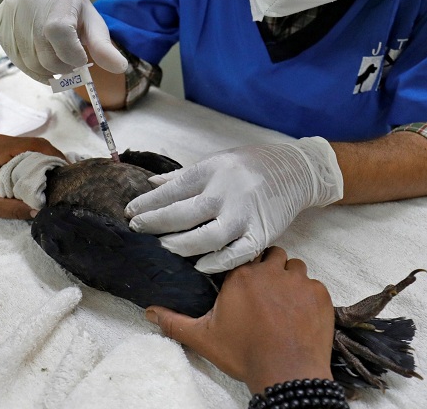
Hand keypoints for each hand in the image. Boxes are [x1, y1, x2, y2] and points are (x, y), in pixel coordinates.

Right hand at [0, 0, 127, 83]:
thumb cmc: (75, 12)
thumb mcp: (94, 25)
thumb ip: (104, 47)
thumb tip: (120, 67)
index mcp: (56, 0)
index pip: (58, 33)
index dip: (71, 55)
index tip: (80, 59)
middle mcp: (27, 4)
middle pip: (44, 55)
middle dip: (62, 68)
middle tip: (70, 64)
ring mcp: (10, 15)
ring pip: (29, 63)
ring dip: (47, 72)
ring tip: (57, 61)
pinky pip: (16, 60)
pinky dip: (32, 69)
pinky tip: (42, 59)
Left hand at [0, 135, 65, 218]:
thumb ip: (15, 209)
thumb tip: (39, 211)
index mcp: (1, 149)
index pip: (36, 145)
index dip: (54, 155)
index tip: (66, 169)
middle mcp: (3, 140)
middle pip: (38, 142)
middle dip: (54, 156)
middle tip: (66, 173)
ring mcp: (3, 142)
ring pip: (34, 144)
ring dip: (47, 156)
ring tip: (58, 172)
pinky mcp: (4, 147)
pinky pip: (27, 148)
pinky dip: (38, 157)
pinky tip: (44, 170)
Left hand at [125, 138, 342, 272]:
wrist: (295, 169)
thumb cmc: (249, 165)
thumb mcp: (215, 161)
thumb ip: (183, 176)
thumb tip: (151, 184)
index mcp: (213, 170)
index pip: (173, 189)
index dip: (149, 203)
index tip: (130, 212)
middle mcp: (228, 191)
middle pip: (185, 213)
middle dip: (156, 223)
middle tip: (138, 229)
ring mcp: (246, 213)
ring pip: (208, 237)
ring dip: (182, 245)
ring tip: (164, 246)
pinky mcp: (262, 233)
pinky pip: (237, 253)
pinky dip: (217, 262)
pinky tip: (199, 265)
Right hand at [145, 247, 334, 394]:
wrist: (287, 373)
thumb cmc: (245, 354)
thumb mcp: (204, 338)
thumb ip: (174, 322)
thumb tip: (150, 312)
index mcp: (241, 276)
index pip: (243, 256)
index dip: (245, 267)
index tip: (244, 282)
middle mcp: (271, 271)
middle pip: (272, 255)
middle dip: (269, 268)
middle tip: (265, 292)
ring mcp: (299, 282)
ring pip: (296, 267)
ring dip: (290, 279)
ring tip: (283, 302)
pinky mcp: (320, 295)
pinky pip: (315, 285)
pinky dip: (309, 296)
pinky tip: (301, 314)